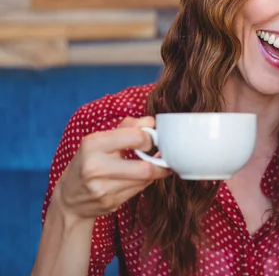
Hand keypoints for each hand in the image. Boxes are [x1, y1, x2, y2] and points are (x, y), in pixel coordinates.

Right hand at [53, 116, 171, 220]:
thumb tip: (151, 122)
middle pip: (145, 167)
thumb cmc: (88, 162)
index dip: (150, 138)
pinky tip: (141, 177)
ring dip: (156, 172)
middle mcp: (96, 167)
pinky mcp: (110, 203)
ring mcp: (103, 188)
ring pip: (145, 180)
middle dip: (159, 162)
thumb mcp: (99, 140)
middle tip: (161, 156)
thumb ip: (127, 127)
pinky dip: (146, 182)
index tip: (152, 138)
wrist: (69, 199)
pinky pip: (140, 190)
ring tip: (155, 165)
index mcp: (93, 144)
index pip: (136, 137)